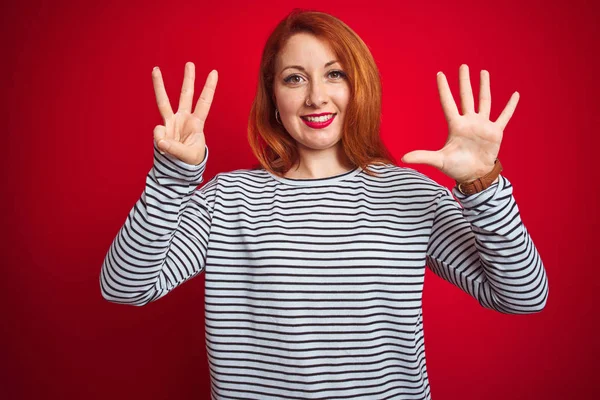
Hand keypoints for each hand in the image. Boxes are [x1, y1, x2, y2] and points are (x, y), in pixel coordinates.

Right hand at [152, 62, 217, 164]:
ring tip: (155, 69)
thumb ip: (175, 148)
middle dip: (188, 79)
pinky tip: (166, 148)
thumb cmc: (190, 160)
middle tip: (190, 63)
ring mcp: (172, 122)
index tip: (214, 72)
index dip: (209, 88)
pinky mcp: (162, 129)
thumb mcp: (188, 156)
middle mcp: (184, 118)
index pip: (204, 102)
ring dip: (159, 85)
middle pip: (186, 95)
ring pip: (164, 101)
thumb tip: (161, 140)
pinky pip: (158, 132)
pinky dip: (160, 141)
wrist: (180, 168)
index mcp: (197, 123)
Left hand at [402, 64, 519, 181]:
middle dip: (464, 82)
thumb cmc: (456, 168)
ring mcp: (483, 125)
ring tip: (483, 72)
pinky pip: (504, 116)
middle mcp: (469, 121)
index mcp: (456, 125)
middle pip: (466, 97)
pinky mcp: (495, 132)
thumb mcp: (439, 161)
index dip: (444, 89)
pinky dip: (510, 106)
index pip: (448, 103)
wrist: (474, 176)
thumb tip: (402, 159)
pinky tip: (515, 95)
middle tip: (463, 66)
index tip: (440, 74)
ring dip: (484, 87)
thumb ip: (422, 156)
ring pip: (484, 101)